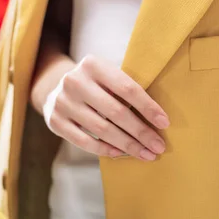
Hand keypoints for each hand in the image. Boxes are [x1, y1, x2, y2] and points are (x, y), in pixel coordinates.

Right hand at [42, 55, 169, 160]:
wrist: (54, 90)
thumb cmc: (93, 85)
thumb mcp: (105, 76)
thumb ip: (125, 89)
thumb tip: (158, 119)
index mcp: (92, 65)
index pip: (127, 88)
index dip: (148, 107)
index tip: (164, 124)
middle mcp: (74, 82)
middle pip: (115, 112)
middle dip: (140, 132)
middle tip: (158, 146)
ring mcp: (62, 102)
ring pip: (101, 129)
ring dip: (127, 145)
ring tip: (145, 154)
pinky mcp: (54, 121)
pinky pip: (84, 141)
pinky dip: (104, 149)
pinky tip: (119, 153)